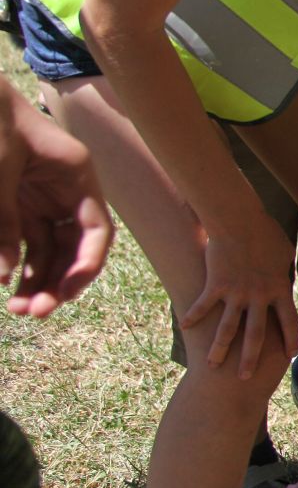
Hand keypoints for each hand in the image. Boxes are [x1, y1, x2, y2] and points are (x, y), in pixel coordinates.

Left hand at [0, 87, 113, 317]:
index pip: (97, 231)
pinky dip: (18, 264)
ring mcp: (41, 198)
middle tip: (35, 312)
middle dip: (58, 282)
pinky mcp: (17, 203)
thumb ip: (3, 224)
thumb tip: (4, 275)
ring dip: (37, 280)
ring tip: (19, 308)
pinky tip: (7, 283)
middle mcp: (66, 191)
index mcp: (78, 176)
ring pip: (49, 251)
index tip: (66, 292)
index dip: (87, 264)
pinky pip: (24, 242)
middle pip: (73, 248)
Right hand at [180, 212, 296, 378]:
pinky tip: (184, 327)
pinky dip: (193, 316)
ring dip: (219, 349)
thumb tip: (289, 278)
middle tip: (246, 378)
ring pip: (227, 328)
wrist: (241, 221)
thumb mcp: (284, 253)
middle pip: (256, 334)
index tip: (290, 356)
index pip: (289, 320)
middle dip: (250, 358)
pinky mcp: (215, 285)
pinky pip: (203, 305)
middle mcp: (259, 296)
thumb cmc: (266, 232)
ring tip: (212, 366)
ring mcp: (236, 293)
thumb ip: (285, 271)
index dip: (290, 338)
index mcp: (279, 289)